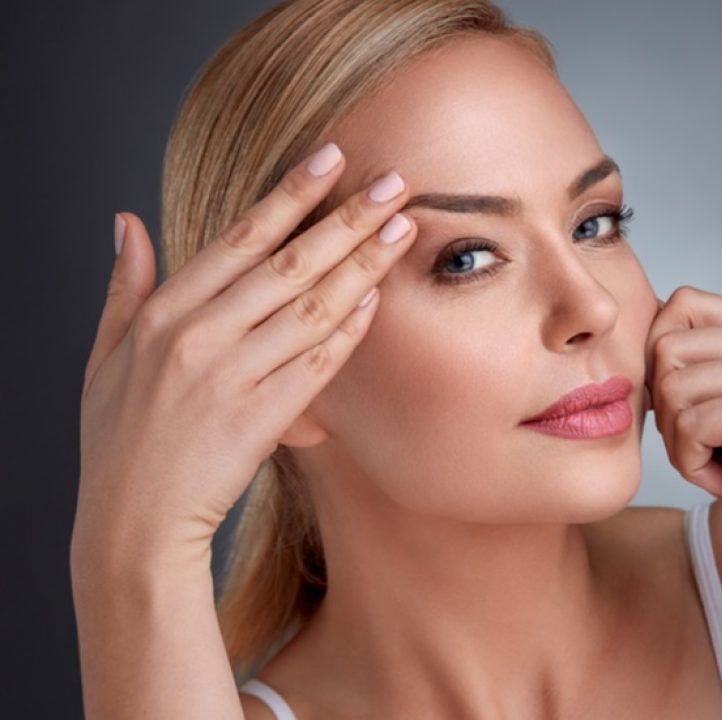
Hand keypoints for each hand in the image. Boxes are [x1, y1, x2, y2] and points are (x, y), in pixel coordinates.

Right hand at [74, 143, 416, 563]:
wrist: (131, 524)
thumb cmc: (121, 440)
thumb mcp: (105, 356)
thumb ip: (124, 287)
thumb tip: (126, 221)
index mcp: (163, 313)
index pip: (239, 237)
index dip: (290, 194)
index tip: (332, 158)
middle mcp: (198, 336)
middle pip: (287, 263)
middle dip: (347, 218)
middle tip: (394, 182)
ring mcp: (230, 377)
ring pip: (312, 307)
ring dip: (364, 264)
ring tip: (403, 229)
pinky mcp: (260, 418)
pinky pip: (317, 363)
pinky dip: (350, 330)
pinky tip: (381, 299)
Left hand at [645, 285, 721, 579]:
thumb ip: (705, 361)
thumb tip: (644, 322)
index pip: (685, 304)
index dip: (663, 359)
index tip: (686, 408)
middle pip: (669, 344)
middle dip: (669, 407)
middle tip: (708, 445)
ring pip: (671, 386)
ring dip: (681, 441)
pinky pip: (687, 425)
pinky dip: (692, 464)